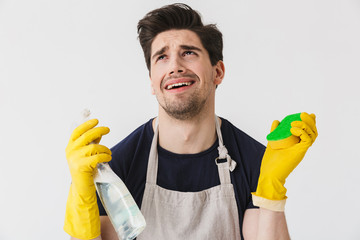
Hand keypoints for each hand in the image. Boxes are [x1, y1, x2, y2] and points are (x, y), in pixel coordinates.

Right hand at [64, 119, 111, 238]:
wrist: (82, 189)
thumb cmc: (85, 170)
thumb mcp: (86, 154)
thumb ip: (90, 143)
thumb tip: (99, 131)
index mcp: (70, 147)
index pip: (77, 131)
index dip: (87, 124)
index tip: (96, 120)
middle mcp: (70, 152)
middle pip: (86, 136)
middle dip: (99, 130)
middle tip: (107, 129)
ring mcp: (74, 159)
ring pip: (94, 147)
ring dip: (105, 148)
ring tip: (108, 153)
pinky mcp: (81, 167)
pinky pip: (97, 157)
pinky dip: (106, 156)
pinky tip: (108, 158)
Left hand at [252, 112, 317, 210]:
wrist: (269, 175)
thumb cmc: (271, 162)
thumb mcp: (273, 142)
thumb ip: (275, 132)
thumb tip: (277, 121)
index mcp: (297, 144)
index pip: (308, 131)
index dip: (309, 122)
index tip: (304, 114)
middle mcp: (302, 147)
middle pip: (313, 131)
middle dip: (310, 121)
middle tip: (303, 113)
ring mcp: (301, 150)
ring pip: (313, 134)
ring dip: (307, 124)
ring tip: (295, 120)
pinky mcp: (300, 152)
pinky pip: (307, 140)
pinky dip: (302, 131)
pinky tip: (293, 128)